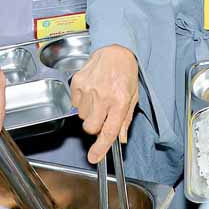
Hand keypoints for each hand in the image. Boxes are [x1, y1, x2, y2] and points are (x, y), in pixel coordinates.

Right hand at [70, 45, 138, 163]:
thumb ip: (125, 120)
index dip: (100, 148)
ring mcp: (88, 89)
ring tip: (98, 97)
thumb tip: (120, 139)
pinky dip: (82, 101)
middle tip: (102, 114)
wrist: (115, 50)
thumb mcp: (133, 97)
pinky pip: (75, 104)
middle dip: (95, 126)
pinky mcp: (77, 82)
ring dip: (89, 112)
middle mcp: (103, 96)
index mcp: (119, 101)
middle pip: (90, 127)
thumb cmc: (126, 73)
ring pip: (82, 116)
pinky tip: (91, 90)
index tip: (94, 158)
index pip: (108, 131)